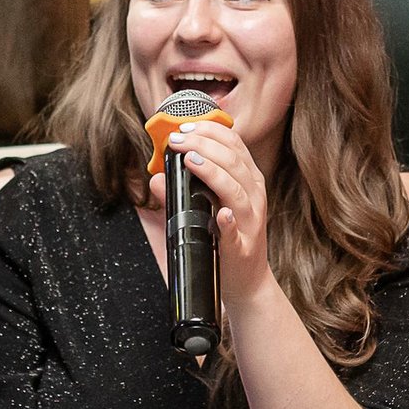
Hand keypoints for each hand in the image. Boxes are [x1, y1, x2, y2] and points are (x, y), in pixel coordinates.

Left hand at [147, 118, 274, 304]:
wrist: (247, 282)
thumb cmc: (226, 239)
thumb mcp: (207, 208)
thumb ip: (184, 191)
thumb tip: (156, 177)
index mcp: (248, 181)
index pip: (234, 145)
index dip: (210, 131)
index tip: (185, 126)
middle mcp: (253, 196)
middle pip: (233, 161)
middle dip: (204, 144)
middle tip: (178, 140)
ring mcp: (250, 222)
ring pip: (236, 190)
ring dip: (213, 172)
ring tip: (190, 160)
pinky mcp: (242, 248)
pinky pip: (236, 232)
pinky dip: (228, 222)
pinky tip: (220, 215)